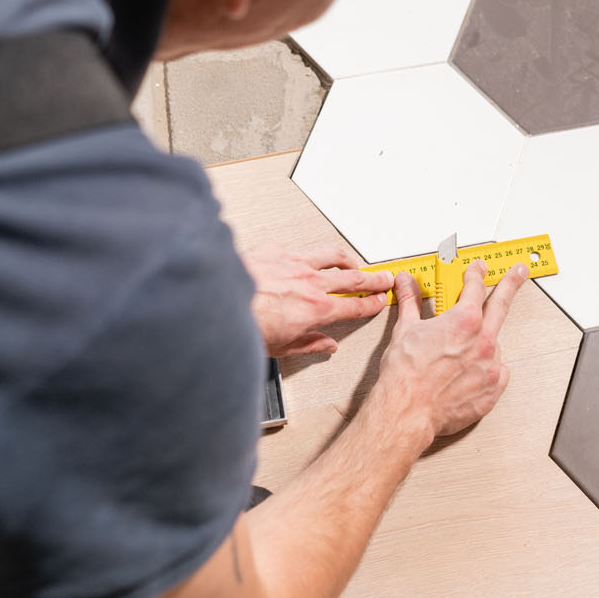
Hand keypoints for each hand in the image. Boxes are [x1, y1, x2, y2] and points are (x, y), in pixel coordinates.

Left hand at [242, 243, 393, 356]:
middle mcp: (310, 283)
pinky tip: (297, 259)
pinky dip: (300, 256)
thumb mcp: (281, 348)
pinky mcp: (274, 251)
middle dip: (372, 279)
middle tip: (383, 278)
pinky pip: (294, 250)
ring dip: (345, 259)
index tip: (379, 301)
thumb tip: (325, 346)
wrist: (215, 303)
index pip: (354, 305)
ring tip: (352, 262)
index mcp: (316, 309)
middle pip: (352, 278)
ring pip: (330, 256)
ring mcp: (293, 263)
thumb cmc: (244, 326)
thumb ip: (309, 344)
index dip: (371, 304)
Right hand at [376, 259, 527, 440]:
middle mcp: (482, 341)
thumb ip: (411, 301)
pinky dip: (488, 368)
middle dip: (511, 284)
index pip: (475, 288)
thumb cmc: (406, 375)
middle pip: (501, 304)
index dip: (476, 275)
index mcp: (464, 321)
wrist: (407, 410)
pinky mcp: (492, 389)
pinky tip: (471, 370)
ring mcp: (490, 366)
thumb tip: (407, 284)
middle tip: (519, 272)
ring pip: (494, 343)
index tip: (477, 270)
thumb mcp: (405, 329)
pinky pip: (497, 371)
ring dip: (484, 340)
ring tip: (462, 351)